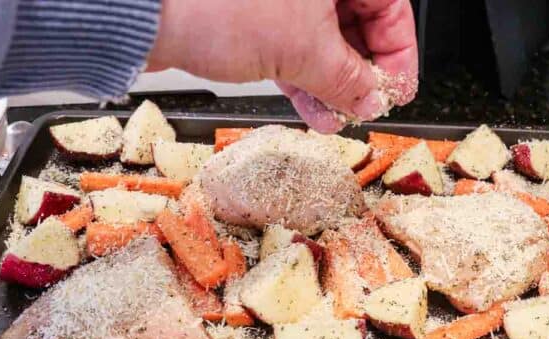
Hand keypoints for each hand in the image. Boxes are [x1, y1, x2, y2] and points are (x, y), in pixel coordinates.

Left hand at [148, 0, 417, 132]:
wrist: (148, 13)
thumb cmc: (220, 4)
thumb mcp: (305, 50)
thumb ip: (349, 79)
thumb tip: (374, 98)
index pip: (390, 7)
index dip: (399, 55)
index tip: (397, 92)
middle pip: (358, 23)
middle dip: (362, 74)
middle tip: (367, 108)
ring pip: (324, 40)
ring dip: (334, 84)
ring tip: (341, 118)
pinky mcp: (255, 16)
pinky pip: (293, 49)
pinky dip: (305, 80)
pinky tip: (315, 111)